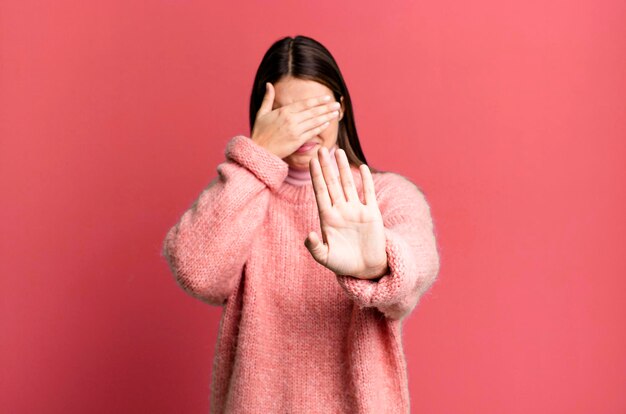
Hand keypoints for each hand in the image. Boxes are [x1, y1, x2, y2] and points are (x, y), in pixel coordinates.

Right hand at [251, 82, 340, 158]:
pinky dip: (320, 127)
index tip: (327, 98)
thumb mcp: (261, 113)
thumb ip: (268, 98)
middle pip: (312, 112)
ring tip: (336, 113)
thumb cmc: (259, 133)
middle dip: (326, 107)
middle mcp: (291, 119)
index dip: (317, 101)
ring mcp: (295, 130)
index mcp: (283, 111)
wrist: (259, 151)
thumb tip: (269, 84)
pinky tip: (327, 123)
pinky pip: (311, 132)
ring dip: (326, 116)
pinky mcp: (297, 141)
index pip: (304, 104)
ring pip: (314, 121)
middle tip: (337, 104)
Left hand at [304, 146, 388, 279]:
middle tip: (320, 148)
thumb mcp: (326, 258)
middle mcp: (341, 210)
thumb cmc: (343, 265)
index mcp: (328, 218)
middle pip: (332, 183)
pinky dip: (365, 180)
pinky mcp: (372, 214)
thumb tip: (309, 235)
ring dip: (343, 168)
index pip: (320, 192)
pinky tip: (362, 167)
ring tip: (338, 151)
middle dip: (326, 166)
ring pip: (348, 184)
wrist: (366, 269)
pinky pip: (368, 193)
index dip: (316, 177)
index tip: (311, 161)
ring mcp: (356, 210)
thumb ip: (315, 247)